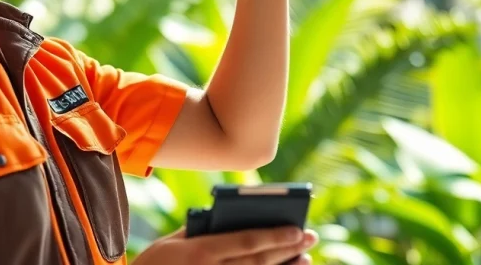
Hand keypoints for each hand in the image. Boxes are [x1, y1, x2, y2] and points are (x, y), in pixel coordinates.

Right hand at [133, 225, 317, 264]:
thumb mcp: (170, 243)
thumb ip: (198, 230)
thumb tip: (227, 219)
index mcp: (198, 252)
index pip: (246, 242)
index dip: (275, 236)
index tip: (297, 228)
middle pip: (258, 262)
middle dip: (287, 250)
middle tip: (310, 237)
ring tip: (305, 259)